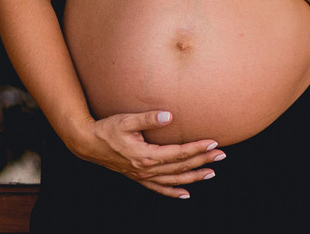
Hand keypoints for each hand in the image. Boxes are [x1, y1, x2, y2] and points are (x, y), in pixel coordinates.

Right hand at [76, 110, 224, 197]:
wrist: (87, 144)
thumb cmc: (107, 129)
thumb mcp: (126, 120)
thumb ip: (148, 118)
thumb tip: (169, 115)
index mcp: (146, 155)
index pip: (178, 153)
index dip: (197, 148)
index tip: (213, 142)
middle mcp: (146, 169)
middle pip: (180, 166)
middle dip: (202, 160)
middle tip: (222, 154)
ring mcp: (142, 176)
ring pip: (173, 180)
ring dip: (193, 177)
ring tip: (212, 173)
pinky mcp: (138, 177)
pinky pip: (159, 188)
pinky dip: (173, 192)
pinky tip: (185, 194)